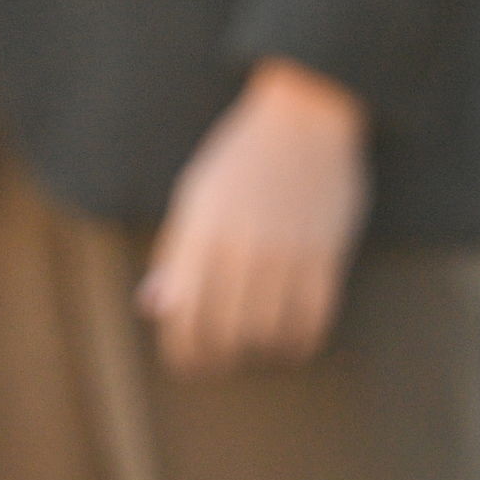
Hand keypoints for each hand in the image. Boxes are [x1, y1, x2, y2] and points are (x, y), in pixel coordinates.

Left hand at [137, 60, 368, 375]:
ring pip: (268, 335)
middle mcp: (242, 247)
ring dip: (259, 351)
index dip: (183, 351)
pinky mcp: (327, 255)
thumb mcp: (194, 195)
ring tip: (254, 345)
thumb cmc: (239, 156)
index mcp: (202, 231)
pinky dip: (299, 342)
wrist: (305, 117)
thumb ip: (174, 253)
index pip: (184, 314)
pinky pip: (313, 321)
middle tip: (220, 361)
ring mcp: (287, 253)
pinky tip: (290, 339)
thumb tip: (153, 307)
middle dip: (219, 358)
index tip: (187, 363)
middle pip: (226, 334)